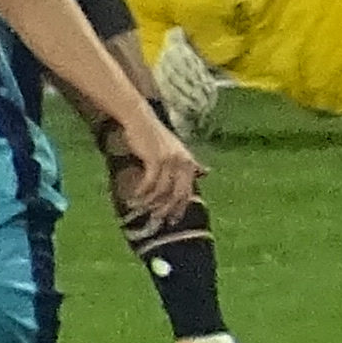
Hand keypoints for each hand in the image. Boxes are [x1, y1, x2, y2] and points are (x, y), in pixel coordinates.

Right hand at [109, 109, 201, 231]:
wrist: (141, 120)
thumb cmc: (158, 137)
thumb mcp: (178, 150)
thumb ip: (191, 163)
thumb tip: (207, 172)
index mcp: (189, 163)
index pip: (187, 192)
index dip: (180, 208)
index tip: (172, 221)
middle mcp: (183, 162)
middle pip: (177, 194)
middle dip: (166, 209)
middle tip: (156, 218)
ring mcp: (170, 160)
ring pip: (161, 190)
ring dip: (149, 202)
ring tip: (139, 207)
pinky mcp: (155, 158)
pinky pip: (149, 182)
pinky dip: (142, 192)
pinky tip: (134, 196)